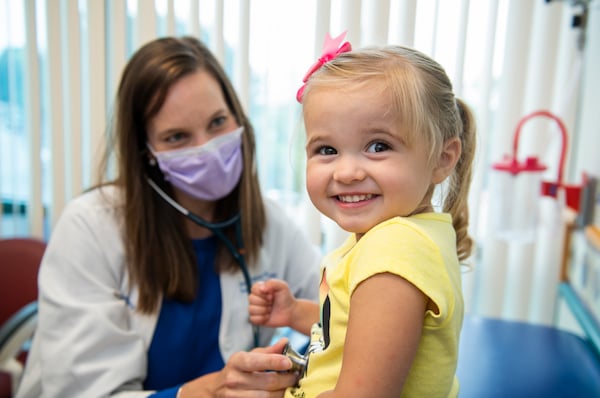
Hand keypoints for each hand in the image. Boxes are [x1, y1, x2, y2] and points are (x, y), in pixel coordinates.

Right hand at [179, 339, 298, 396]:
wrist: (217, 389)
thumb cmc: (238, 370)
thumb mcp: (249, 356)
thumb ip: (268, 351)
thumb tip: (285, 342)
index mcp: (237, 361)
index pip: (257, 361)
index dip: (275, 362)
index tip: (289, 362)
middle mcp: (233, 379)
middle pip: (268, 382)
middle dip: (286, 380)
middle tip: (296, 376)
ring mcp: (234, 396)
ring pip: (267, 397)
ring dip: (283, 392)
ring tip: (290, 387)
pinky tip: (280, 395)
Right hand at [248, 279, 296, 327]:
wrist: (290, 312)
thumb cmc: (286, 298)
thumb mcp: (282, 286)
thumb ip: (272, 283)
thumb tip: (261, 288)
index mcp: (260, 288)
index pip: (253, 289)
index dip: (262, 293)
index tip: (272, 295)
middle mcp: (256, 298)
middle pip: (251, 299)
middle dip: (264, 302)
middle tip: (272, 302)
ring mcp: (255, 308)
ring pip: (251, 309)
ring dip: (264, 310)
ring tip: (271, 309)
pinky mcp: (256, 318)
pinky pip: (253, 319)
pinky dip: (262, 318)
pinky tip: (268, 316)